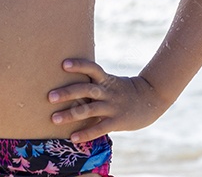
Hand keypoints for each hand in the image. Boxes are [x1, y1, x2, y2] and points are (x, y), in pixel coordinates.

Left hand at [48, 59, 164, 141]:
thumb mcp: (111, 81)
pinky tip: (72, 138)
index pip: (92, 68)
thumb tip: (70, 81)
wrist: (151, 99)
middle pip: (86, 89)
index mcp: (106, 79)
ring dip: (70, 114)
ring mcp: (112, 106)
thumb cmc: (124, 90)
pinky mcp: (117, 121)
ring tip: (54, 119)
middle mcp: (107, 92)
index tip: (63, 64)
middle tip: (50, 97)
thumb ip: (94, 82)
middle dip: (67, 93)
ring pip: (89, 110)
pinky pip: (99, 128)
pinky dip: (85, 133)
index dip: (78, 65)